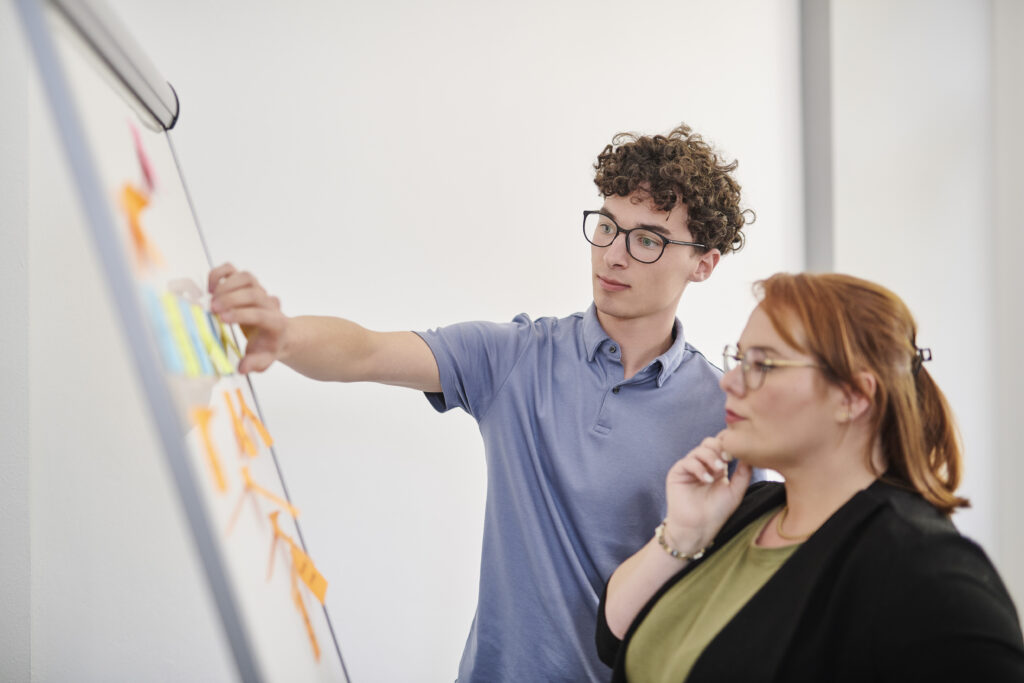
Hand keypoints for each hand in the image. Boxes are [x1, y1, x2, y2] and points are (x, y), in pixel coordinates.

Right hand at [208, 263, 286, 373]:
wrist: (279, 332)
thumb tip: (242, 367)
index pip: (261, 314)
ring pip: (246, 277)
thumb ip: (255, 363)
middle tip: (213, 310)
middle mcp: (268, 303)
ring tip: (211, 300)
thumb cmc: (268, 345)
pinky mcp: (245, 284)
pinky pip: (233, 271)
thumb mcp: (265, 359)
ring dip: (226, 285)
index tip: (223, 320)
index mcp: (276, 322)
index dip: (242, 314)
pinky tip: (210, 288)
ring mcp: (257, 290)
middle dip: (232, 299)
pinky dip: (219, 274)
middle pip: (253, 293)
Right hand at [663, 431, 750, 553]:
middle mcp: (702, 464)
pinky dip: (699, 468)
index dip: (728, 445)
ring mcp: (689, 468)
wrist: (698, 528)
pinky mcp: (677, 473)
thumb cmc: (716, 512)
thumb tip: (750, 455)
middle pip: (709, 443)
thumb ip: (743, 473)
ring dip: (710, 457)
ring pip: (699, 450)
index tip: (737, 454)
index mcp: (716, 467)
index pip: (721, 446)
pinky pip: (687, 462)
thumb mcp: (735, 491)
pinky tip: (707, 480)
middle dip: (719, 448)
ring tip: (718, 471)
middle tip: (727, 460)